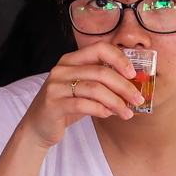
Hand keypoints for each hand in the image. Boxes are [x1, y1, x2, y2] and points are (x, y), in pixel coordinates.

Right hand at [19, 41, 140, 148]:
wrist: (38, 127)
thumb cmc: (65, 106)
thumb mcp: (82, 89)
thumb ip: (100, 82)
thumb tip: (132, 84)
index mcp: (70, 60)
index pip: (99, 48)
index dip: (119, 58)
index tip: (133, 74)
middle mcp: (61, 69)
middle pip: (101, 72)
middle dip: (124, 86)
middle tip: (137, 99)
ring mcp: (55, 86)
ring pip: (94, 89)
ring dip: (116, 102)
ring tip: (127, 113)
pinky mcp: (52, 104)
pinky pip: (83, 105)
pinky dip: (100, 110)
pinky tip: (108, 115)